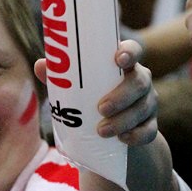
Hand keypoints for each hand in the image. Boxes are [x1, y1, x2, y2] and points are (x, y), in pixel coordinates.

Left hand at [34, 40, 157, 145]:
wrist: (110, 130)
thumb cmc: (90, 97)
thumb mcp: (75, 86)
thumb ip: (60, 75)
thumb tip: (41, 65)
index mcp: (123, 65)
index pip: (133, 51)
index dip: (130, 52)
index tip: (118, 59)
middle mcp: (140, 80)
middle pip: (140, 82)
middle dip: (121, 96)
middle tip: (101, 108)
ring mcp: (147, 103)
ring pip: (144, 108)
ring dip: (123, 120)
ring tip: (102, 131)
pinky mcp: (150, 125)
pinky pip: (149, 131)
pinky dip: (136, 136)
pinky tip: (122, 140)